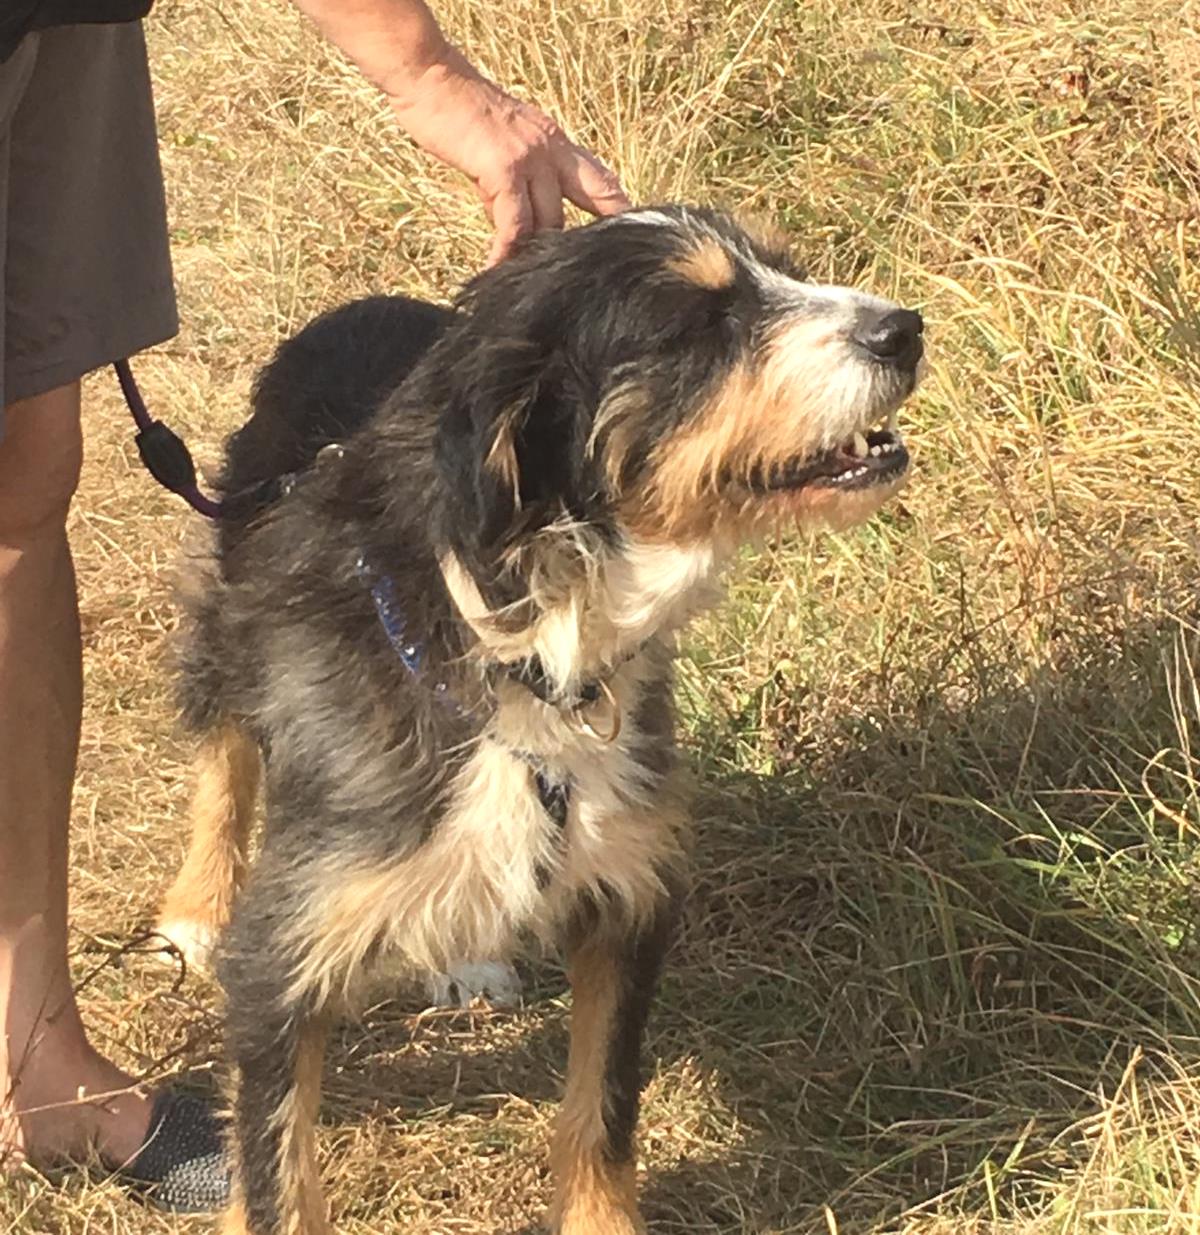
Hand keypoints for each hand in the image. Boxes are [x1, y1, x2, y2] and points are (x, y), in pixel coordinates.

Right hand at [390, 49, 630, 264]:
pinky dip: (505, 251)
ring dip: (527, 252)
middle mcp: (553, 151)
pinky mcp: (504, 170)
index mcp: (558, 145)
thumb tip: (524, 227)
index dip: (618, 214)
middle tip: (555, 275)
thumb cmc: (462, 116)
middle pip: (570, 214)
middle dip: (563, 247)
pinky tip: (496, 267)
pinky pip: (513, 224)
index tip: (632, 242)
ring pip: (544, 223)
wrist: (433, 81)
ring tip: (514, 275)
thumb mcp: (508, 145)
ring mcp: (531, 159)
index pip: (601, 183)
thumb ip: (524, 181)